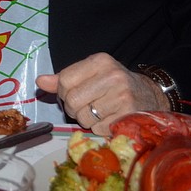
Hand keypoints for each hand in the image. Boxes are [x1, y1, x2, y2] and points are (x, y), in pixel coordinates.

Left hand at [36, 52, 169, 135]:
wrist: (150, 95)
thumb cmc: (113, 84)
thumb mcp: (90, 74)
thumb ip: (64, 78)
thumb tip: (40, 81)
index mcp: (100, 61)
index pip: (64, 80)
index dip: (62, 91)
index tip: (71, 93)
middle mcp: (112, 76)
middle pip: (71, 100)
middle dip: (72, 108)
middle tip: (83, 106)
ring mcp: (122, 96)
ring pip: (82, 117)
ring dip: (85, 120)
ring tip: (97, 112)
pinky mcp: (129, 116)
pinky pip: (97, 129)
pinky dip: (99, 128)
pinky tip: (109, 119)